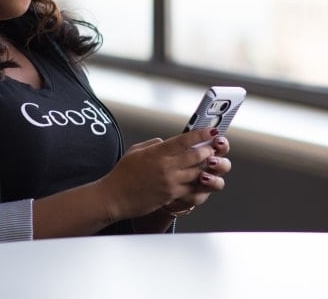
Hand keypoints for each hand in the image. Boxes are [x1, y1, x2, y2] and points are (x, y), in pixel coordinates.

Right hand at [95, 127, 231, 221]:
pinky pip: (192, 189)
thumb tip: (167, 141)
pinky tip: (201, 179)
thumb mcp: (136, 151)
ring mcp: (170, 183)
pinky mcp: (171, 196)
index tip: (211, 130)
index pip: (184, 140)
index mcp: (157, 152)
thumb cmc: (122, 174)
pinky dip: (199, 183)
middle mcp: (166, 167)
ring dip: (206, 167)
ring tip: (210, 162)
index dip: (201, 134)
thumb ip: (154, 144)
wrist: (114, 197)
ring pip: (197, 173)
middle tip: (213, 146)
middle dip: (208, 150)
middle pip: (196, 156)